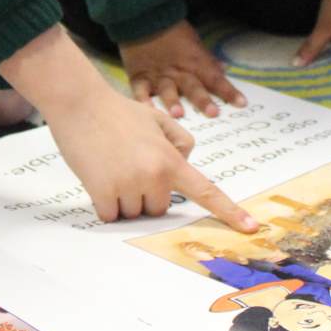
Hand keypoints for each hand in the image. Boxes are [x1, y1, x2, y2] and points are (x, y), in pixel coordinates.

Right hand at [0, 26, 258, 229]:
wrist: (79, 102)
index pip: (206, 190)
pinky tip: (96, 176)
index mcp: (171, 158)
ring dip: (122, 199)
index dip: (229, 212)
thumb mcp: (155, 118)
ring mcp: (128, 185)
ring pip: (132, 213)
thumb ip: (177, 139)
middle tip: (125, 166)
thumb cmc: (115, 110)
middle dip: (144, 195)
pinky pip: (109, 214)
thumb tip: (185, 160)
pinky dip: (103, 203)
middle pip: (157, 208)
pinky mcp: (103, 193)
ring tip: (109, 167)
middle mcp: (154, 175)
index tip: (252, 229)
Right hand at [120, 20, 246, 117]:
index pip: (215, 78)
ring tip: (177, 114)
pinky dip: (142, 99)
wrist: (144, 18)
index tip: (241, 104)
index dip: (228, 91)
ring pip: (167, 89)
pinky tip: (146, 108)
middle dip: (203, 100)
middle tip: (212, 113)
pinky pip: (140, 89)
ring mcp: (158, 75)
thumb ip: (208, 59)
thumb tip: (225, 69)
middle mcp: (178, 71)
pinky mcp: (139, 76)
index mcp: (195, 62)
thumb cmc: (173, 31)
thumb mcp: (195, 42)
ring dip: (172, 101)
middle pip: (193, 86)